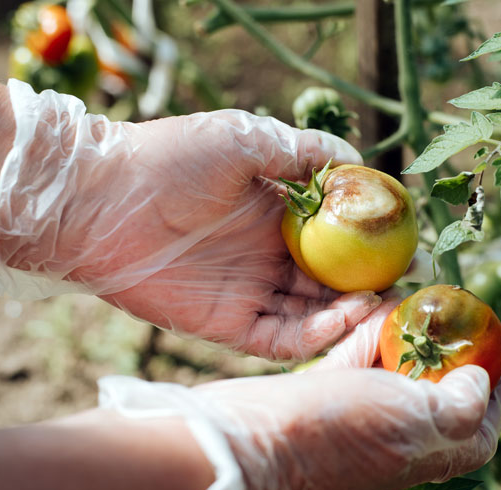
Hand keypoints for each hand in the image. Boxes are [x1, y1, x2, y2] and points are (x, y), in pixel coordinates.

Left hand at [0, 80, 379, 359]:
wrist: (97, 199)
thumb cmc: (169, 159)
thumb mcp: (244, 140)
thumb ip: (301, 151)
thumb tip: (355, 158)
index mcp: (274, 216)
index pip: (333, 241)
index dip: (367, 247)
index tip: (402, 246)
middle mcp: (266, 258)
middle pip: (329, 284)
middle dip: (366, 289)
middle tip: (400, 289)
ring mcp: (248, 293)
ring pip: (310, 316)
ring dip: (346, 316)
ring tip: (378, 308)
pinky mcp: (225, 324)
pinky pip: (279, 338)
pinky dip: (312, 336)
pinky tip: (339, 320)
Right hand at [100, 301, 500, 489]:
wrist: (250, 442)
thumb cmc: (336, 434)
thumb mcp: (413, 419)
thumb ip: (459, 405)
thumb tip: (481, 382)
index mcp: (435, 449)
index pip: (485, 412)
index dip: (496, 372)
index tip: (493, 331)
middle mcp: (404, 435)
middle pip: (440, 384)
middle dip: (447, 344)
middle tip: (451, 303)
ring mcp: (366, 416)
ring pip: (398, 367)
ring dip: (408, 332)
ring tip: (419, 294)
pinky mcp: (332, 397)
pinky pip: (360, 360)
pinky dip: (370, 334)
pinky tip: (379, 305)